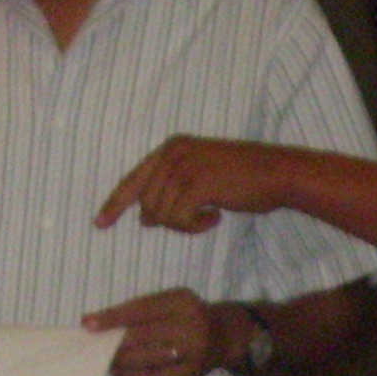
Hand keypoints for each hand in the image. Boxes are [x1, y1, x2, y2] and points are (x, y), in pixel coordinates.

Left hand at [84, 289, 251, 375]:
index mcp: (182, 302)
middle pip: (142, 337)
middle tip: (94, 347)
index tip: (88, 323)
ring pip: (147, 359)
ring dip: (120, 362)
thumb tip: (101, 323)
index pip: (141, 310)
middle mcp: (190, 326)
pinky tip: (119, 373)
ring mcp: (192, 353)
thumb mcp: (170, 300)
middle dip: (114, 343)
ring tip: (104, 361)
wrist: (225, 335)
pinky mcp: (190, 374)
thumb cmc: (188, 313)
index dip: (113, 318)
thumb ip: (141, 308)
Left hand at [98, 137, 289, 235]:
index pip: (133, 179)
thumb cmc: (242, 178)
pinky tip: (214, 217)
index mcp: (171, 148)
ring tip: (207, 216)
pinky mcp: (198, 184)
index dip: (114, 203)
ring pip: (161, 214)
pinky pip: (179, 219)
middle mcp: (172, 153)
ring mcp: (184, 167)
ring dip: (183, 225)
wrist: (276, 172)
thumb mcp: (201, 180)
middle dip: (166, 220)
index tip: (100, 223)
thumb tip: (145, 219)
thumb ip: (171, 193)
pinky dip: (194, 227)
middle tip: (194, 219)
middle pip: (147, 202)